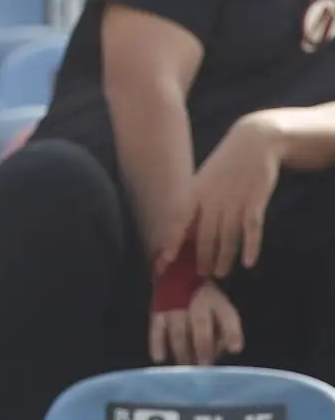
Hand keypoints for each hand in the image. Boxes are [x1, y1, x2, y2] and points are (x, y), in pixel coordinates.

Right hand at [150, 279, 243, 365]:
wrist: (174, 275)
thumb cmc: (205, 300)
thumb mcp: (221, 308)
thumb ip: (227, 329)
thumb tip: (228, 350)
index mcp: (216, 302)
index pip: (227, 316)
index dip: (232, 332)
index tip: (234, 349)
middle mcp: (195, 302)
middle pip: (200, 325)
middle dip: (203, 348)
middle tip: (203, 367)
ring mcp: (173, 306)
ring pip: (178, 331)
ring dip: (182, 351)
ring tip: (186, 368)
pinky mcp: (157, 310)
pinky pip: (156, 328)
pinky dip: (156, 343)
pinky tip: (159, 359)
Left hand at [184, 112, 281, 278]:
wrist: (252, 143)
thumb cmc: (224, 164)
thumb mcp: (203, 180)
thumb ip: (195, 202)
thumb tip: (185, 228)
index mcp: (195, 192)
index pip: (180, 221)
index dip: (172, 241)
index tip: (165, 260)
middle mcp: (212, 199)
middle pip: (204, 234)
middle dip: (201, 256)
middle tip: (200, 275)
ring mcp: (234, 201)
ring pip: (227, 236)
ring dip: (224, 257)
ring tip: (220, 273)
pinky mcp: (255, 202)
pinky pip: (252, 229)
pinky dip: (250, 246)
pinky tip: (248, 262)